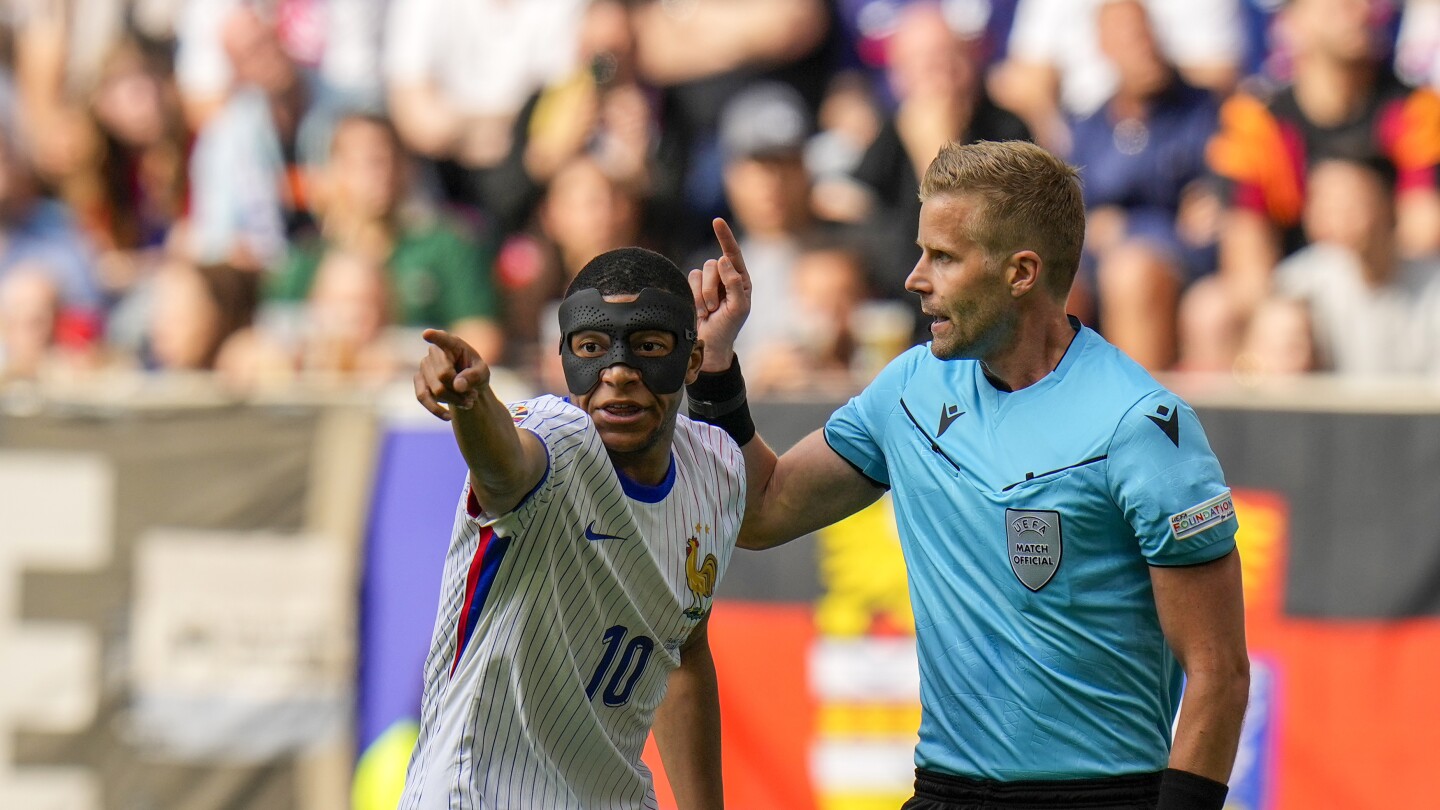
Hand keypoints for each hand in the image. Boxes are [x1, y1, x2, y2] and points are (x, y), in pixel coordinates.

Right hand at [414, 329, 491, 420]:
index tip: (427, 334)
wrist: (468, 387)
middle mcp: (434, 352)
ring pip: (436, 390)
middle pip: (443, 376)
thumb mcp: (483, 374)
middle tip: (473, 396)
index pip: (443, 339)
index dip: (435, 337)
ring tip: (468, 403)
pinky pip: (422, 397)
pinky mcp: (419, 381)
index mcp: (452, 344)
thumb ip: (473, 377)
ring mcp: (424, 366)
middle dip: (460, 390)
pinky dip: (436, 410)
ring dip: (453, 400)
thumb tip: (457, 385)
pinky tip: (448, 417)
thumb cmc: (476, 374)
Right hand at [688, 218, 751, 371]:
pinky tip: (700, 310)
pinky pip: (690, 279)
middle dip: (712, 288)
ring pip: (700, 272)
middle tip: (716, 307)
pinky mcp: (694, 288)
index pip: (733, 253)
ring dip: (703, 294)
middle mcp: (725, 277)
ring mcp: (709, 283)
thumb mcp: (738, 307)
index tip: (716, 221)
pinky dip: (694, 296)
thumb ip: (734, 282)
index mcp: (741, 280)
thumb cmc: (728, 327)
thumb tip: (724, 258)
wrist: (710, 344)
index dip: (725, 236)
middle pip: (714, 265)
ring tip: (709, 311)